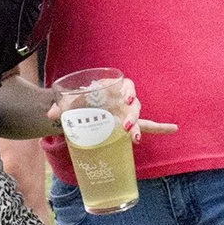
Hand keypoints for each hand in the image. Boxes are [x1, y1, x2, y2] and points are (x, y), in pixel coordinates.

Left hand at [46, 75, 177, 144]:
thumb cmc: (77, 102)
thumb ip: (61, 107)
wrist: (78, 109)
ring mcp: (127, 113)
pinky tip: (173, 128)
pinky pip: (147, 125)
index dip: (129, 91)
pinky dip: (160, 127)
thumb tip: (50, 115)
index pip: (127, 85)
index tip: (126, 99)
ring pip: (139, 118)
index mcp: (112, 88)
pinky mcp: (128, 125)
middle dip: (132, 117)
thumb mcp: (70, 103)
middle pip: (135, 106)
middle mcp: (123, 99)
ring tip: (134, 139)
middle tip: (125, 128)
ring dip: (138, 127)